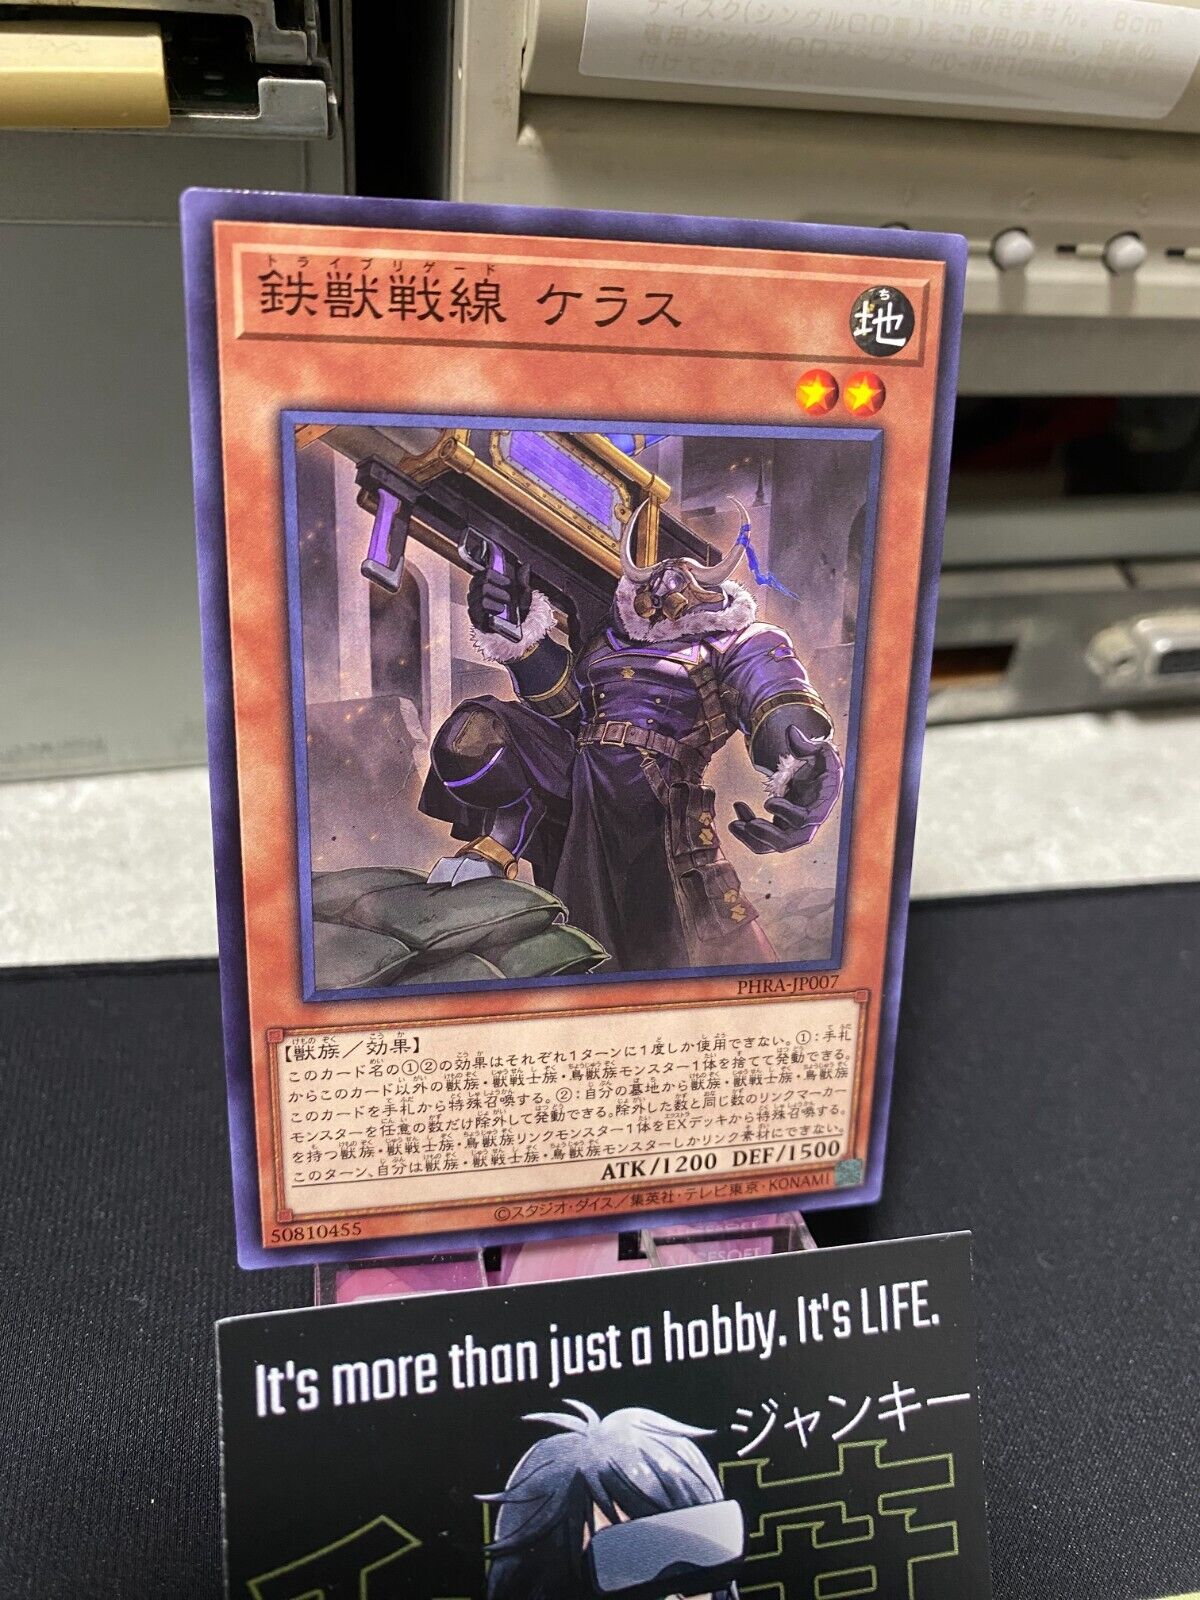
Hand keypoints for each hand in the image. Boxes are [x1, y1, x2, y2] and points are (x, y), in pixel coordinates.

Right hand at [467, 559, 532, 633]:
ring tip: (505, 604)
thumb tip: (526, 566)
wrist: (515, 629)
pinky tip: (499, 610)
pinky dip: (489, 610)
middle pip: (480, 584)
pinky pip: (477, 611)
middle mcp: (478, 592)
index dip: (497, 576)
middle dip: (496, 589)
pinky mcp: (475, 618)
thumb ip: (522, 581)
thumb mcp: (522, 594)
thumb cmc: (515, 610)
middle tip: (508, 596)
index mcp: (487, 582)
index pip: (485, 573)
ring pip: (478, 597)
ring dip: (494, 599)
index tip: (508, 582)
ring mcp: (475, 605)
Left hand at [729, 732, 841, 854]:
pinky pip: (762, 838)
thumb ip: (808, 744)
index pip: (806, 819)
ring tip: (734, 825)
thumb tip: (792, 731)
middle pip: (788, 841)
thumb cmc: (822, 767)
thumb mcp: (821, 752)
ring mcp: (792, 830)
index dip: (787, 813)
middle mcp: (807, 825)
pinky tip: (739, 810)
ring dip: (750, 838)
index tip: (769, 801)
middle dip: (767, 836)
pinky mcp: (779, 830)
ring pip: (771, 846)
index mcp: (820, 807)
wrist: (819, 781)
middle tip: (749, 824)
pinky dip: (748, 829)